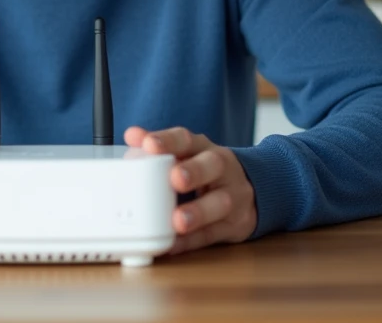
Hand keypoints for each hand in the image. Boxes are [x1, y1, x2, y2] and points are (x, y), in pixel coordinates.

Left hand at [125, 125, 256, 254]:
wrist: (249, 195)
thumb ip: (160, 149)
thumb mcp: (187, 155)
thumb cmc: (206, 172)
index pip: (186, 139)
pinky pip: (212, 234)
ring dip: (197, 212)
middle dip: (194, 171)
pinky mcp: (234, 224)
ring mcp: (232, 196)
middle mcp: (221, 169)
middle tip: (175, 178)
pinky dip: (191, 241)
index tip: (149, 145)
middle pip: (212, 165)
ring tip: (178, 221)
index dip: (168, 141)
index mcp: (203, 148)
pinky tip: (173, 245)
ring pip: (220, 202)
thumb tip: (131, 137)